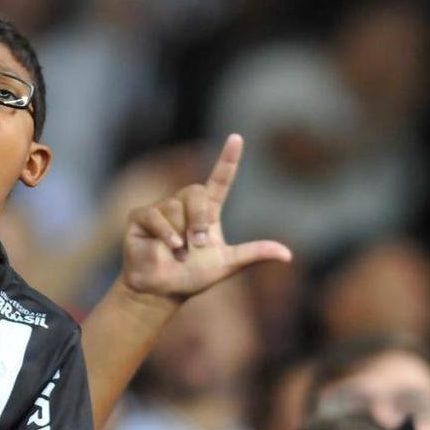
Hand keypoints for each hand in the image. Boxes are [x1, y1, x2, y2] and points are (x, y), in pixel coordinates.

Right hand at [120, 134, 291, 300]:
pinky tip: (170, 246)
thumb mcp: (227, 264)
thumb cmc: (193, 276)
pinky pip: (155, 215)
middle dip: (199, 220)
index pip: (219, 179)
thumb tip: (288, 255)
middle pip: (196, 192)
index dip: (228, 159)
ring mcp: (161, 209)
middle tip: (199, 244)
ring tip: (179, 252)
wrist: (162, 291)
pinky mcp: (141, 217)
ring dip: (181, 234)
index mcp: (207, 211)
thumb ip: (254, 254)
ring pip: (175, 207)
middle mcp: (184, 205)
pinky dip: (166, 232)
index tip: (236, 138)